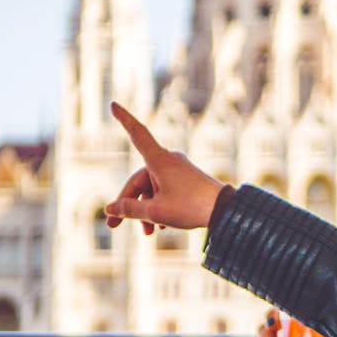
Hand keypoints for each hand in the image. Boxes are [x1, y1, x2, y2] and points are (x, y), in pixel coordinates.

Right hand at [104, 102, 225, 232]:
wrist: (225, 210)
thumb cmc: (190, 208)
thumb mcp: (156, 211)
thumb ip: (130, 209)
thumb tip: (110, 209)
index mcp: (159, 160)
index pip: (137, 134)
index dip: (124, 119)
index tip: (114, 103)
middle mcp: (168, 161)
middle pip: (139, 180)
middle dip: (127, 204)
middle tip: (113, 227)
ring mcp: (179, 170)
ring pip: (152, 189)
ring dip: (146, 209)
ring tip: (148, 233)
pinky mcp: (187, 180)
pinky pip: (165, 190)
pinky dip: (159, 205)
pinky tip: (160, 226)